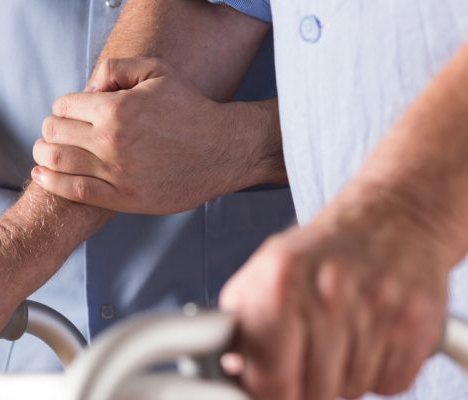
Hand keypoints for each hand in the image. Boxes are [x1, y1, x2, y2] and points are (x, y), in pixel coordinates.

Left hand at [31, 57, 283, 213]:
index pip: (63, 106)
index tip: (70, 112)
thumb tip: (88, 85)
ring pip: (56, 161)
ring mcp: (115, 172)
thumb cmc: (191, 111)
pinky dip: (51, 181)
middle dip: (51, 128)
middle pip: (54, 133)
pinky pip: (74, 191)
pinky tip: (43, 174)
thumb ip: (117, 69)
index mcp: (116, 109)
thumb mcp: (157, 72)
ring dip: (43, 154)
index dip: (63, 106)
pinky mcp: (122, 198)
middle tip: (56, 131)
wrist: (222, 150)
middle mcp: (111, 142)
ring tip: (45, 151)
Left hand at [220, 183, 452, 398]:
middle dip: (307, 384)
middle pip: (314, 392)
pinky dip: (379, 373)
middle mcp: (330, 292)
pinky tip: (370, 340)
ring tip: (341, 339)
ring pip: (353, 389)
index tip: (270, 388)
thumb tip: (232, 372)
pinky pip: (391, 383)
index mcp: (280, 281)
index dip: (268, 390)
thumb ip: (241, 324)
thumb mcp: (262, 273)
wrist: (390, 217)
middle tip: (307, 358)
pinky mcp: (417, 322)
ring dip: (344, 377)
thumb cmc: (320, 251)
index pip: (271, 376)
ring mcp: (378, 308)